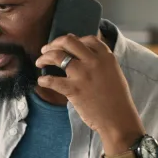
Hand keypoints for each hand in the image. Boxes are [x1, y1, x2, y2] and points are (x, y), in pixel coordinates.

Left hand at [36, 34, 144, 151]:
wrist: (119, 119)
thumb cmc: (117, 99)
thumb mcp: (114, 73)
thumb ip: (100, 62)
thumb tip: (83, 54)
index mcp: (106, 56)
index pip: (86, 39)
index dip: (73, 39)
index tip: (65, 45)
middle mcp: (93, 61)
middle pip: (68, 41)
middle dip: (54, 43)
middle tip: (46, 49)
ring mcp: (82, 74)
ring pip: (56, 56)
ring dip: (44, 57)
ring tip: (39, 62)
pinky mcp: (73, 89)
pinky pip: (52, 80)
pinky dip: (43, 80)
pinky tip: (41, 81)